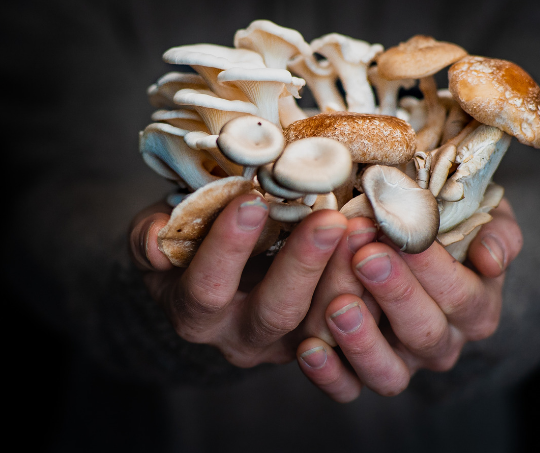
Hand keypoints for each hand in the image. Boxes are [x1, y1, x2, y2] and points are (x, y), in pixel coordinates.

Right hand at [128, 194, 347, 366]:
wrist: (214, 272)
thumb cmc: (186, 241)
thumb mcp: (157, 232)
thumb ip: (151, 234)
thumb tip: (154, 239)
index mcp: (195, 310)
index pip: (208, 288)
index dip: (227, 248)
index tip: (251, 200)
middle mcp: (239, 337)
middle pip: (274, 312)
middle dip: (302, 264)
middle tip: (329, 219)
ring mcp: (285, 343)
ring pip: (319, 325)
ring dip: (344, 278)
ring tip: (364, 231)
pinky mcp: (321, 338)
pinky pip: (349, 324)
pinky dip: (369, 290)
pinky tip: (383, 250)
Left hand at [295, 199, 522, 401]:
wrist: (408, 243)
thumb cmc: (445, 224)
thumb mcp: (483, 216)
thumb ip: (496, 232)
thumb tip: (490, 259)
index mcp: (476, 308)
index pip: (462, 295)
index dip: (434, 269)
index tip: (404, 236)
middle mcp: (442, 343)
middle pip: (424, 331)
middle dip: (395, 293)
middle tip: (366, 257)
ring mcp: (402, 363)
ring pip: (389, 371)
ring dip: (362, 340)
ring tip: (339, 306)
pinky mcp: (361, 375)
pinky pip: (347, 389)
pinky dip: (328, 374)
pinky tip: (308, 349)